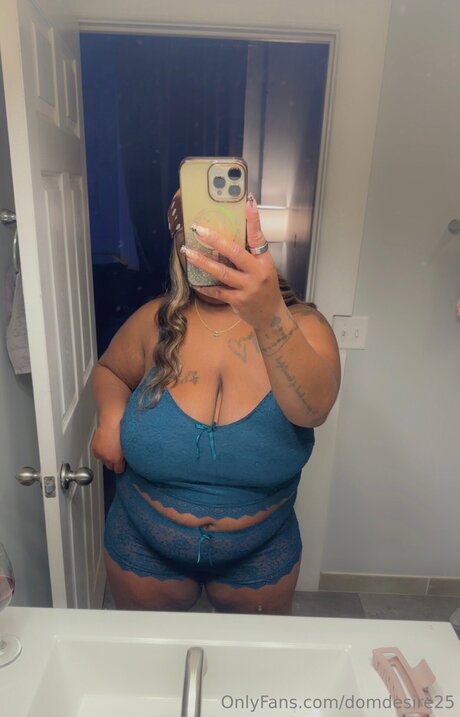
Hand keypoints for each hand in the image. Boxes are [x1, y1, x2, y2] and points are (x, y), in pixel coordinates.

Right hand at [91, 422, 125, 473]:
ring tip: (112, 449)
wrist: (113, 420)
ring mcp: (100, 453)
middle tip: (118, 455)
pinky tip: (105, 446)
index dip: (121, 466)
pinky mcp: (95, 448)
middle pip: (110, 467)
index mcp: (116, 458)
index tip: (123, 463)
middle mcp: (107, 457)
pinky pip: (97, 455)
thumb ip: (128, 455)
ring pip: (103, 461)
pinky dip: (101, 452)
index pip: (118, 470)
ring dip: (107, 457)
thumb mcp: (129, 445)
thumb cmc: (123, 430)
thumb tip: (128, 459)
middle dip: (114, 462)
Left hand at [181, 197, 283, 329]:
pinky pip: (218, 290)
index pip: (258, 237)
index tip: (248, 203)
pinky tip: (194, 280)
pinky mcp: (238, 300)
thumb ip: (248, 253)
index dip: (253, 220)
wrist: (270, 314)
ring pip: (222, 272)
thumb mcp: (263, 267)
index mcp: (264, 260)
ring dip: (203, 262)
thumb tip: (224, 237)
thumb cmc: (264, 286)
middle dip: (215, 240)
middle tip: (199, 229)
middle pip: (235, 252)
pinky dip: (205, 285)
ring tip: (188, 252)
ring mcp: (248, 287)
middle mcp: (257, 272)